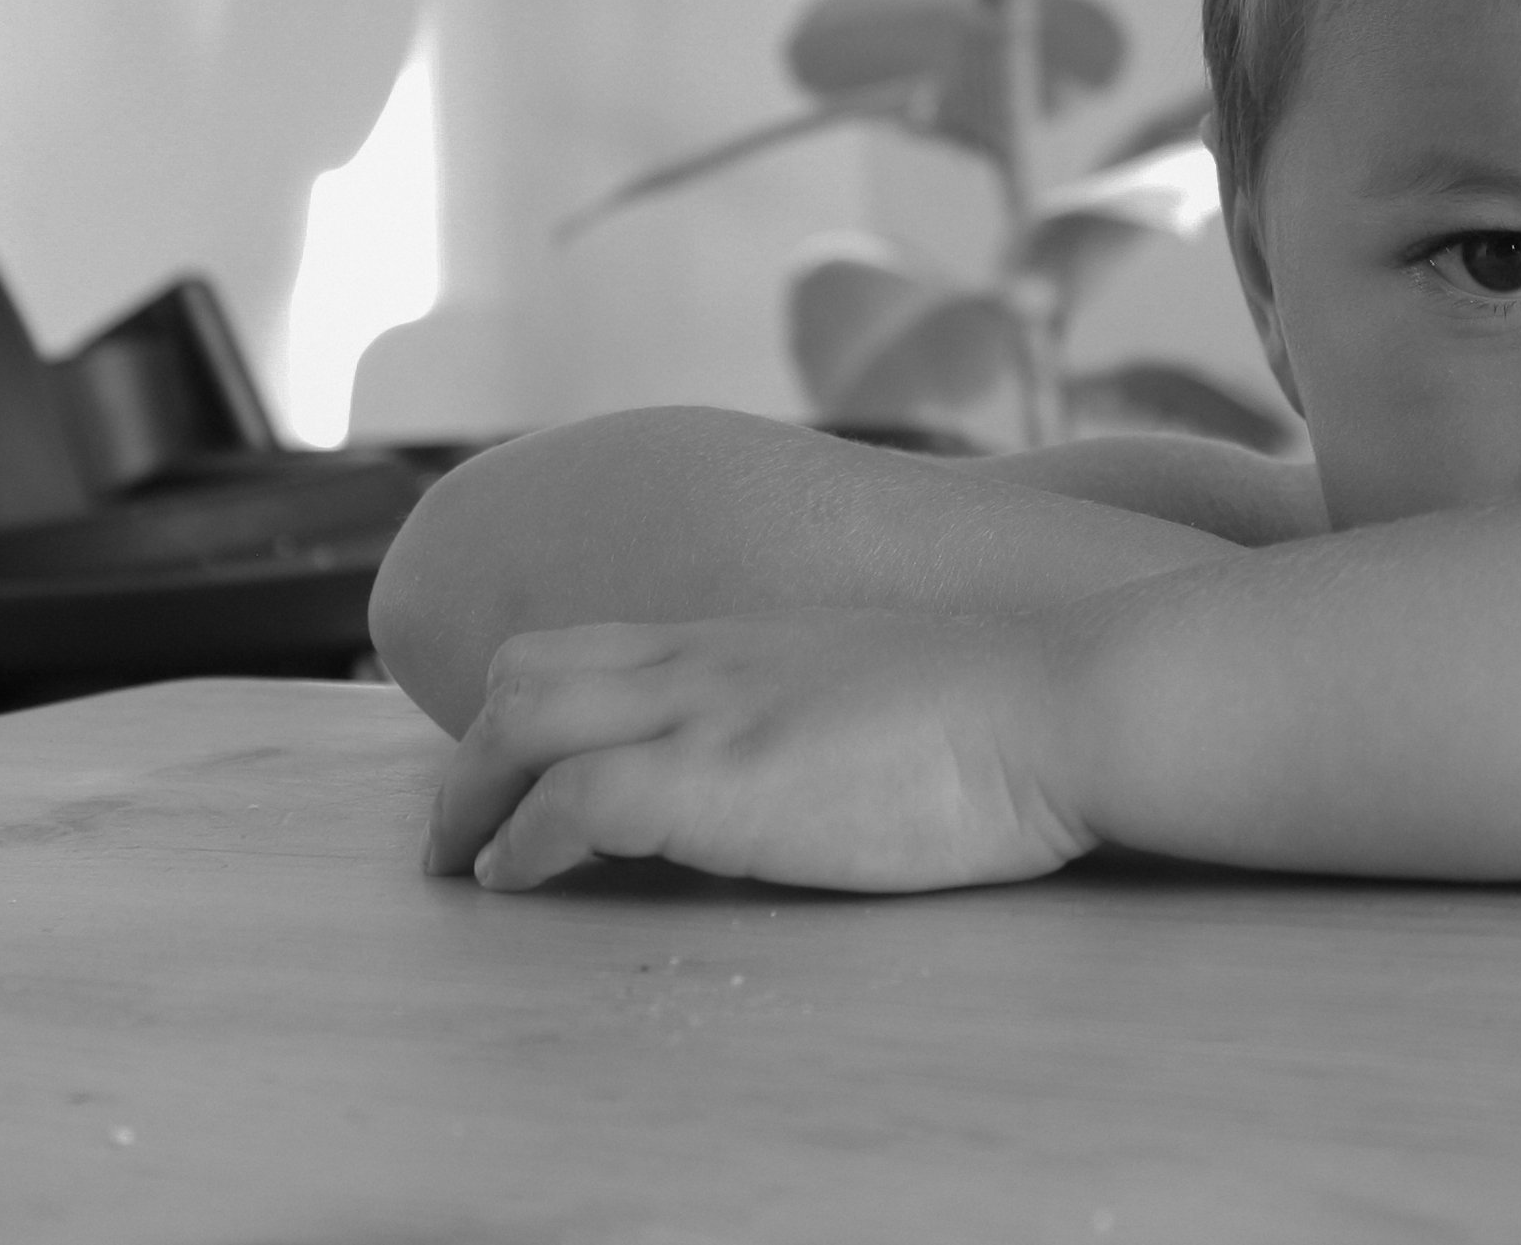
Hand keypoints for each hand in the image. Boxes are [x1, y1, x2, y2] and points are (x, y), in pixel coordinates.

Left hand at [421, 609, 1094, 892]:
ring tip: (464, 865)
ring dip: (469, 798)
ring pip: (520, 721)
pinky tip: (518, 882)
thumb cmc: (1012, 706)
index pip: (598, 646)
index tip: (519, 768)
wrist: (1060, 699)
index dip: (536, 706)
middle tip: (461, 828)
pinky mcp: (717, 780)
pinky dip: (522, 844)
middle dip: (473, 752)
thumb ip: (829, 705)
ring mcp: (708, 713)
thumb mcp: (891, 686)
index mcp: (753, 638)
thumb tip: (820, 753)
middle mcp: (710, 660)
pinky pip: (572, 802)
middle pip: (529, 671)